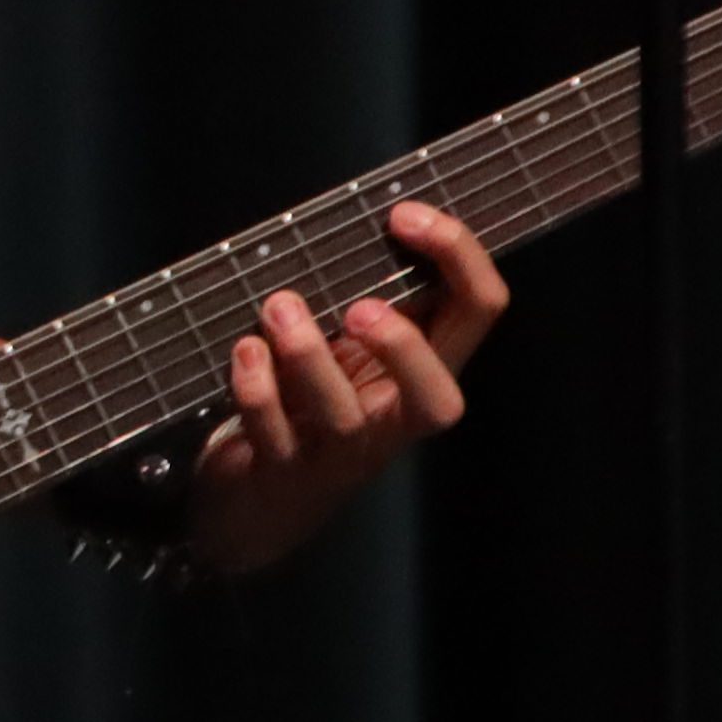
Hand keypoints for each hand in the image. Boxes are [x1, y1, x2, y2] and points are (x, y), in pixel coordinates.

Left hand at [177, 200, 508, 576]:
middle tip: (359, 304)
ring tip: (276, 306)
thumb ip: (371, 297)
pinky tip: (243, 350)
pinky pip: (274, 432)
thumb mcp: (351, 349)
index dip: (458, 257)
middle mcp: (391, 419)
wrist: (252, 507)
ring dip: (308, 355)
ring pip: (344, 417)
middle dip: (404, 348)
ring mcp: (336, 453)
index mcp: (421, 372)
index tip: (404, 214)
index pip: (478, 313)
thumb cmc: (307, 404)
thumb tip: (374, 216)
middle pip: (439, 402)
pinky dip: (257, 388)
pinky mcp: (279, 472)